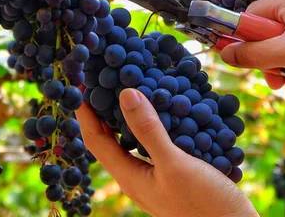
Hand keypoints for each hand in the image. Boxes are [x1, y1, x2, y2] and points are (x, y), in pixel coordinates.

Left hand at [76, 89, 257, 216]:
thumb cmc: (203, 204)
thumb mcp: (174, 164)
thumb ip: (149, 130)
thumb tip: (125, 94)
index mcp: (130, 177)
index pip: (96, 140)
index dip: (85, 113)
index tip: (80, 84)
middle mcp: (139, 177)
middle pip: (113, 139)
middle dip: (107, 110)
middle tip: (107, 79)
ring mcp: (159, 176)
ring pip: (138, 140)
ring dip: (134, 114)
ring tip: (136, 86)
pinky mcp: (178, 173)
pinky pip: (160, 143)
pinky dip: (160, 122)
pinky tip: (171, 108)